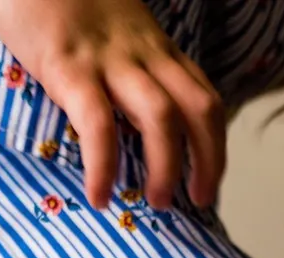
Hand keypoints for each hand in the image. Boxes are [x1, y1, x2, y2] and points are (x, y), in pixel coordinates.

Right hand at [0, 0, 226, 210]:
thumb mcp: (105, 27)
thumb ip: (122, 64)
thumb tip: (123, 117)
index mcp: (153, 47)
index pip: (203, 98)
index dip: (214, 146)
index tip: (208, 182)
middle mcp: (142, 53)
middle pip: (200, 109)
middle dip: (208, 161)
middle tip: (198, 201)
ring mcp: (108, 58)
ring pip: (162, 118)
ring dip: (166, 168)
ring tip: (156, 203)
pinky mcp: (68, 66)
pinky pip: (98, 124)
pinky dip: (103, 166)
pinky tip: (99, 196)